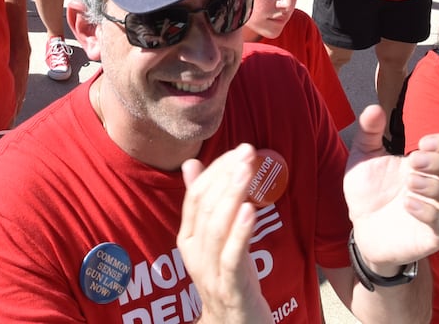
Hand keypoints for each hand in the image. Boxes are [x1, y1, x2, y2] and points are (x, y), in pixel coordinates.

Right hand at [177, 146, 270, 323]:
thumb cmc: (228, 278)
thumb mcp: (215, 239)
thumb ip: (203, 204)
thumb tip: (190, 164)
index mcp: (188, 239)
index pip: (196, 197)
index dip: (216, 171)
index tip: (238, 151)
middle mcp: (194, 254)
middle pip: (206, 208)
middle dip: (226, 177)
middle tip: (247, 152)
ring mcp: (210, 272)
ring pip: (216, 228)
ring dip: (233, 195)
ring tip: (248, 171)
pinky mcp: (230, 288)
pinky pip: (231, 257)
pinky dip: (240, 232)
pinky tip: (250, 210)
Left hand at [342, 106, 438, 268]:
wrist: (359, 226)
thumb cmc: (369, 191)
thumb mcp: (364, 157)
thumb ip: (369, 132)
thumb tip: (374, 108)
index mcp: (431, 167)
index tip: (422, 142)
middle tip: (413, 161)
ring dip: (438, 188)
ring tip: (410, 182)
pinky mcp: (433, 237)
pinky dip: (430, 213)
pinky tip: (408, 204)